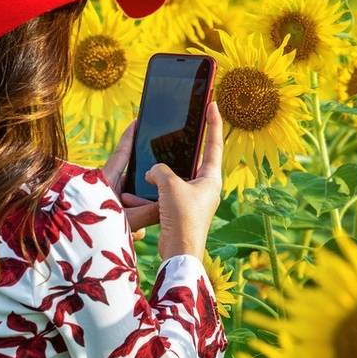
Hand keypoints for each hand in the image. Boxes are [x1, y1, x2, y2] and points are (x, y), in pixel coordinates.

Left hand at [101, 119, 157, 237]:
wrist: (76, 250)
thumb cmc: (94, 231)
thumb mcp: (124, 220)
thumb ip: (148, 212)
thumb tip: (167, 206)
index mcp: (106, 179)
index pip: (122, 152)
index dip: (131, 135)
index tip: (138, 119)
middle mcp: (108, 189)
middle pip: (136, 183)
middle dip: (145, 196)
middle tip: (154, 202)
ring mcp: (109, 203)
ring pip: (135, 204)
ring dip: (139, 219)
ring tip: (136, 231)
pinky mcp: (111, 218)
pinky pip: (130, 220)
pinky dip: (133, 230)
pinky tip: (131, 238)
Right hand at [140, 101, 223, 259]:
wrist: (179, 253)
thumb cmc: (182, 218)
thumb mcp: (170, 185)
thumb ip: (160, 170)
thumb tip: (153, 172)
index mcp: (212, 178)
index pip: (214, 143)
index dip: (213, 122)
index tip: (213, 104)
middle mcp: (206, 187)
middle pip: (195, 158)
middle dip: (184, 146)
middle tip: (181, 126)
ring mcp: (194, 199)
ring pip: (177, 175)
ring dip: (163, 170)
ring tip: (151, 163)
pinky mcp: (180, 210)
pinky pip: (167, 190)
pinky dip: (156, 185)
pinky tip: (142, 185)